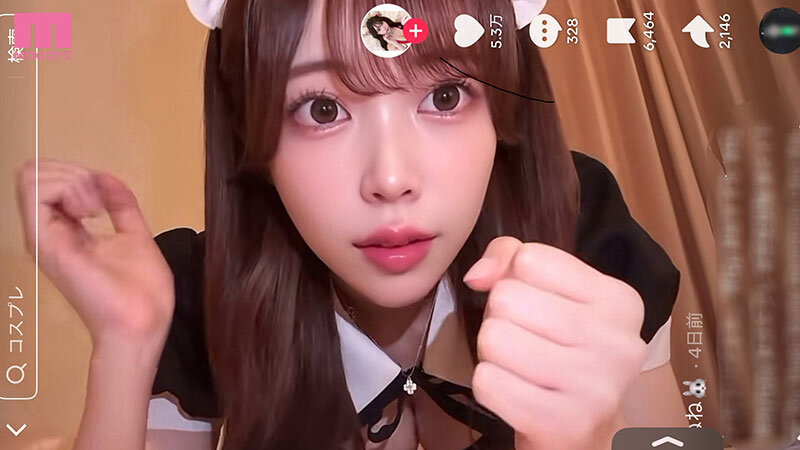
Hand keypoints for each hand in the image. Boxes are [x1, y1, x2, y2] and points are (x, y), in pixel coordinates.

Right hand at [14, 158, 174, 346]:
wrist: (142, 323)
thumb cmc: (141, 292)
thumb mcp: (134, 234)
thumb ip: (120, 205)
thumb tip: (105, 177)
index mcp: (66, 231)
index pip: (48, 180)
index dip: (80, 174)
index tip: (106, 197)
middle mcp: (48, 232)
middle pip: (35, 173)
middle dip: (75, 173)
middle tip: (100, 202)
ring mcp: (43, 238)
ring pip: (31, 176)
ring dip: (73, 180)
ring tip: (96, 208)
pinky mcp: (45, 243)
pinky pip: (35, 192)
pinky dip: (69, 187)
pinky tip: (92, 211)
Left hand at [464, 236, 645, 449]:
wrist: (584, 433)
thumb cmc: (559, 351)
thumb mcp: (548, 294)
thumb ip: (509, 259)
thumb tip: (478, 275)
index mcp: (620, 300)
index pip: (530, 259)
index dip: (514, 281)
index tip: (534, 307)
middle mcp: (618, 342)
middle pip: (506, 299)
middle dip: (500, 319)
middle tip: (524, 342)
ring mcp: (596, 386)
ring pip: (493, 338)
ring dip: (492, 354)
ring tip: (519, 367)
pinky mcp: (565, 424)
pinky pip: (488, 382)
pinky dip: (489, 386)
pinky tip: (516, 393)